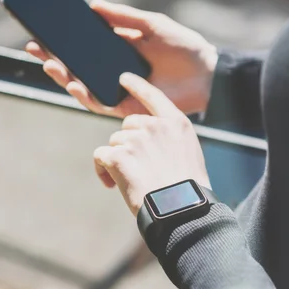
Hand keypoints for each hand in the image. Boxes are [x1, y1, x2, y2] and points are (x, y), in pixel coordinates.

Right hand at [25, 0, 217, 117]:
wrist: (207, 74)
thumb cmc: (183, 46)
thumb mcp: (152, 25)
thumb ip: (123, 17)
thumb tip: (93, 5)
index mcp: (118, 50)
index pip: (83, 46)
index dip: (62, 41)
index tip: (42, 32)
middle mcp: (113, 71)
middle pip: (77, 67)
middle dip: (53, 58)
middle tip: (34, 48)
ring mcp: (118, 90)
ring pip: (83, 87)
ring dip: (64, 78)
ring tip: (49, 64)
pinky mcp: (126, 107)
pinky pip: (100, 103)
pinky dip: (85, 95)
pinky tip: (74, 84)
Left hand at [94, 72, 210, 215]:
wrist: (179, 210)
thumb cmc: (186, 190)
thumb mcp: (187, 154)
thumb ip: (168, 138)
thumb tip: (146, 138)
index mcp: (176, 123)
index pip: (153, 96)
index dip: (137, 86)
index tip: (124, 78)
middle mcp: (155, 126)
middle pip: (127, 125)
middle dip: (128, 144)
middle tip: (139, 168)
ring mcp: (135, 139)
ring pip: (113, 142)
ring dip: (116, 159)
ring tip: (132, 181)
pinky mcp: (117, 155)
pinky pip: (100, 156)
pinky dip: (102, 170)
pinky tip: (113, 185)